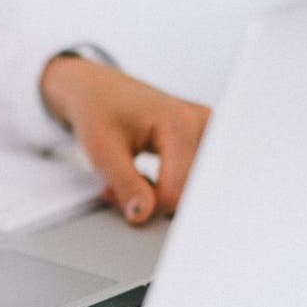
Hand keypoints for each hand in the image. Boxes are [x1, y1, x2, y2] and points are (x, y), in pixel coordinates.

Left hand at [41, 56, 210, 224]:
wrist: (98, 90)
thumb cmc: (97, 112)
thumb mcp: (102, 151)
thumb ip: (125, 185)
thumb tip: (143, 216)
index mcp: (180, 123)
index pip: (176, 191)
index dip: (145, 206)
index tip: (115, 197)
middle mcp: (203, 124)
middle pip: (188, 192)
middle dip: (154, 201)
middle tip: (121, 190)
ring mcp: (209, 131)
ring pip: (192, 189)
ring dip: (161, 196)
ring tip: (133, 180)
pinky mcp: (206, 140)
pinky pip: (194, 179)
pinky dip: (169, 187)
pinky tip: (148, 178)